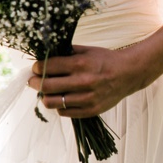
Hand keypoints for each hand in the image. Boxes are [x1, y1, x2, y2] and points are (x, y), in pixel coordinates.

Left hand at [28, 44, 142, 117]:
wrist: (129, 74)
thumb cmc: (104, 60)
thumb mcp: (85, 50)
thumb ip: (63, 53)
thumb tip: (40, 57)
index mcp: (80, 64)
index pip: (46, 68)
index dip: (36, 68)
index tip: (35, 68)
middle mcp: (83, 82)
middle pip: (45, 86)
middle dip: (33, 82)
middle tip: (32, 80)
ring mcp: (87, 98)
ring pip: (51, 102)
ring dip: (44, 96)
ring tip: (46, 91)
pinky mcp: (91, 110)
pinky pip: (63, 112)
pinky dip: (58, 106)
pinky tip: (61, 98)